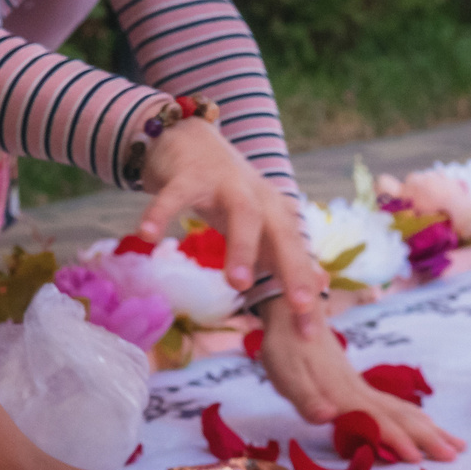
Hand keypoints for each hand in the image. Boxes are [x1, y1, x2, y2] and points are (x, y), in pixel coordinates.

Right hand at [137, 116, 324, 329]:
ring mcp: (224, 183)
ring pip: (241, 214)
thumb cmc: (226, 192)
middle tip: (300, 305)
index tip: (309, 332)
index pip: (295, 255)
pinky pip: (175, 195)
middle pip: (281, 233)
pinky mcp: (188, 174)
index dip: (305, 291)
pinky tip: (148, 235)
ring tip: (237, 284)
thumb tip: (322, 286)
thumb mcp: (259, 223)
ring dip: (242, 247)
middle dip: (293, 268)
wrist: (188, 137)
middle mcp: (257, 196)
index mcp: (275, 213)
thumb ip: (284, 254)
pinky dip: (162, 213)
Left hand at [256, 298, 463, 462]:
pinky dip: (412, 417)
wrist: (292, 307)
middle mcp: (359, 390)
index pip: (377, 420)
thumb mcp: (285, 373)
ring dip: (427, 427)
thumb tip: (327, 417)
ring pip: (402, 409)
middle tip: (458, 453)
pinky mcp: (356, 384)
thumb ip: (306, 398)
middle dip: (429, 436)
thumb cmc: (284, 344)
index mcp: (344, 392)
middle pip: (401, 415)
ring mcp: (360, 386)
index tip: (418, 459)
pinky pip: (392, 405)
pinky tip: (420, 424)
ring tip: (453, 442)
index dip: (396, 440)